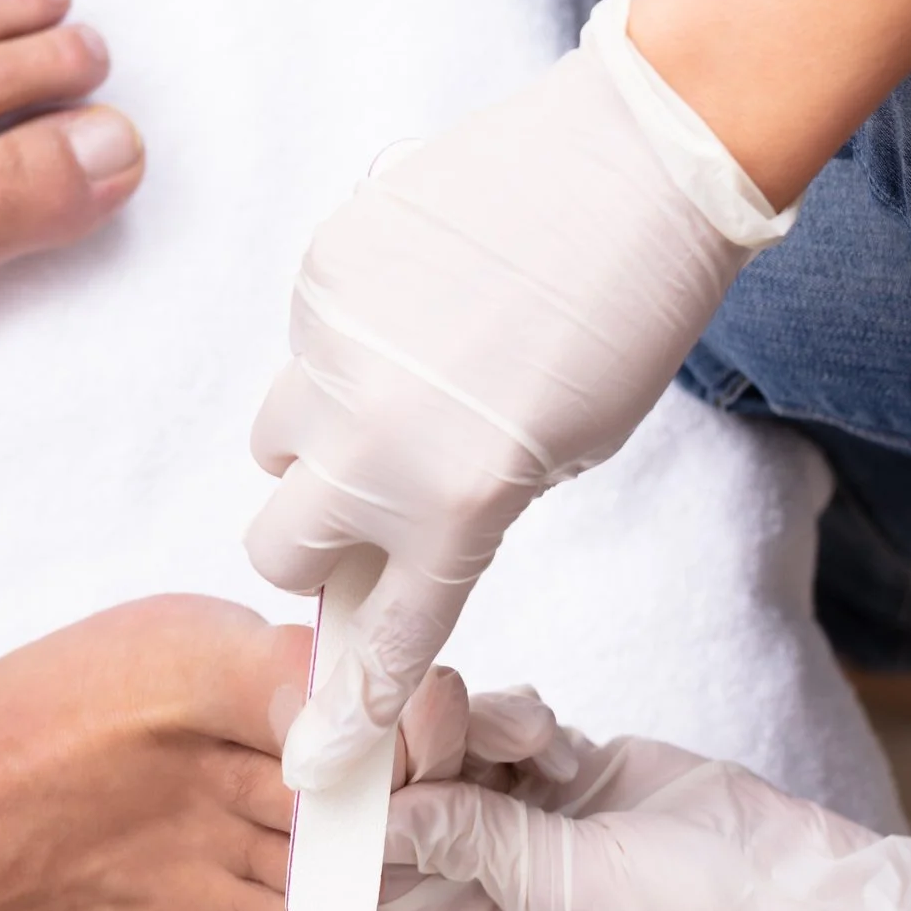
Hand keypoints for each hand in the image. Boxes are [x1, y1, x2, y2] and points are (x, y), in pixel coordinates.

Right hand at [248, 0, 791, 784]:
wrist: (635, 159)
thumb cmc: (624, 316)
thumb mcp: (564, 455)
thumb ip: (464, 513)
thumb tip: (389, 540)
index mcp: (458, 504)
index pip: (382, 635)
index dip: (347, 704)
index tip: (317, 751)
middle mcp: (376, 443)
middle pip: (277, 549)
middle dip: (314, 543)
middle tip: (366, 506)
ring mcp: (332, 358)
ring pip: (274, 441)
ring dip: (319, 441)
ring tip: (401, 385)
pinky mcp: (316, 278)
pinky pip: (300, 347)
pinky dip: (345, 346)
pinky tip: (419, 301)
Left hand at [379, 722, 910, 910]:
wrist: (799, 902)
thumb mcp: (551, 889)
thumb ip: (459, 835)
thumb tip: (374, 809)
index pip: (381, 870)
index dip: (368, 808)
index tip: (360, 749)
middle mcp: (482, 888)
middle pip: (412, 799)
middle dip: (418, 747)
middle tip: (433, 698)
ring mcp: (524, 825)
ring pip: (454, 751)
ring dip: (475, 726)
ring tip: (527, 732)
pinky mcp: (566, 775)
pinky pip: (505, 729)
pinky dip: (518, 720)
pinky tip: (555, 739)